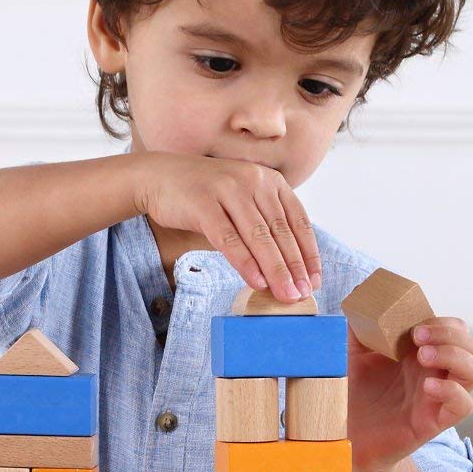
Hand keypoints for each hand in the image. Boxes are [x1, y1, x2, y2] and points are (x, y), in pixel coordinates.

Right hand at [130, 151, 321, 301]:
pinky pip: (229, 239)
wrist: (159, 177)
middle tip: (302, 294)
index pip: (298, 221)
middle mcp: (254, 181)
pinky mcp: (204, 204)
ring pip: (259, 237)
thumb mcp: (242, 200)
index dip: (308, 253)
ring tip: (284, 294)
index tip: (314, 280)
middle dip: (294, 267)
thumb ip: (263, 221)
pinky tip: (256, 281)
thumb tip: (285, 265)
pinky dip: (245, 262)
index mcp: (270, 180)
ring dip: (275, 269)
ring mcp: (229, 190)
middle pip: (280, 231)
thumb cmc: (204, 195)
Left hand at [347, 317, 472, 471]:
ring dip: (456, 357)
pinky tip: (428, 387)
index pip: (456, 329)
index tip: (414, 326)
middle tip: (418, 338)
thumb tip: (359, 298)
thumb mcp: (355, 356)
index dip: (443, 323)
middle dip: (450, 335)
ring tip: (424, 357)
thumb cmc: (357, 396)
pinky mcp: (437, 421)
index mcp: (424, 355)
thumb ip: (359, 329)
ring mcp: (440, 397)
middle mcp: (438, 374)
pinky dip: (452, 391)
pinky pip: (465, 405)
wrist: (349, 437)